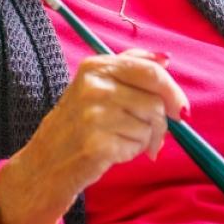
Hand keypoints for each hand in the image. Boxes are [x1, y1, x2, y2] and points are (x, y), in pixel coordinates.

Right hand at [0, 49, 189, 223]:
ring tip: (124, 140)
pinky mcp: (97, 144)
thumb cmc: (76, 124)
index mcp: (95, 67)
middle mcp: (93, 87)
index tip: (179, 108)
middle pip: (155, 102)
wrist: (45, 163)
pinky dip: (134, 152)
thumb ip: (129, 67)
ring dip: (146, 138)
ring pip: (150, 125)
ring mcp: (94, 116)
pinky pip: (138, 145)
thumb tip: (164, 60)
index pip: (150, 71)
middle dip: (161, 121)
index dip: (172, 91)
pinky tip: (115, 151)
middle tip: (154, 133)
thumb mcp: (95, 84)